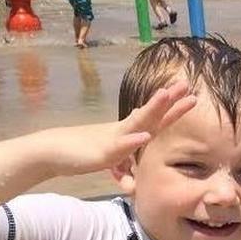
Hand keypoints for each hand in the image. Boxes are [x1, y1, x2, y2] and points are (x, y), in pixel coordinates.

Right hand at [47, 81, 195, 175]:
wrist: (49, 153)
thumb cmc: (80, 152)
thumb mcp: (111, 154)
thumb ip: (127, 150)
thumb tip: (141, 143)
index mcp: (127, 131)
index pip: (154, 119)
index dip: (172, 109)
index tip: (191, 96)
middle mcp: (122, 131)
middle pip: (149, 115)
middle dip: (169, 102)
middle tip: (186, 85)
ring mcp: (112, 140)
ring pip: (135, 124)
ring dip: (152, 109)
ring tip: (166, 95)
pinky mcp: (101, 153)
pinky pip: (118, 147)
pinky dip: (131, 141)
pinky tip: (144, 136)